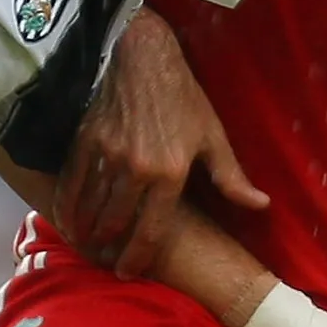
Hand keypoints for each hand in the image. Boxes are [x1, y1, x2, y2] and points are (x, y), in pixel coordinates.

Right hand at [61, 11, 267, 272]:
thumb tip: (260, 205)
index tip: (129, 271)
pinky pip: (72, 183)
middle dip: (111, 249)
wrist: (141, 55)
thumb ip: (231, 177)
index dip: (138, 256)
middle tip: (108, 262)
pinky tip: (66, 219)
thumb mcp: (212, 135)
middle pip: (116, 224)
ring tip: (88, 245)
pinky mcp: (84, 141)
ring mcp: (106, 156)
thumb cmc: (181, 96)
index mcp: (169, 173)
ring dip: (87, 232)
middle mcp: (135, 169)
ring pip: (91, 207)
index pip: (151, 229)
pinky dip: (67, 205)